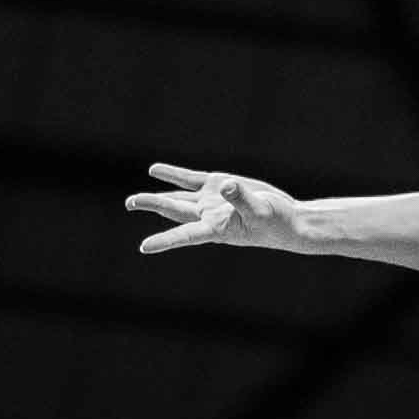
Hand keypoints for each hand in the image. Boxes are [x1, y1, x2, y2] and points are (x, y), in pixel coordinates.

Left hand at [126, 162, 298, 254]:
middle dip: (152, 205)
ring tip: (132, 201)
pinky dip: (173, 175)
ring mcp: (210, 201)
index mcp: (217, 228)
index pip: (185, 235)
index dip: (165, 240)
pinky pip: (190, 180)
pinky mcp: (218, 186)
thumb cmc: (276, 222)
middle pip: (174, 210)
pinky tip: (155, 170)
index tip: (144, 248)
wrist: (287, 219)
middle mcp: (208, 216)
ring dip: (156, 197)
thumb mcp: (261, 210)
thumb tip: (228, 186)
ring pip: (177, 197)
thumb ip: (242, 199)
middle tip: (131, 202)